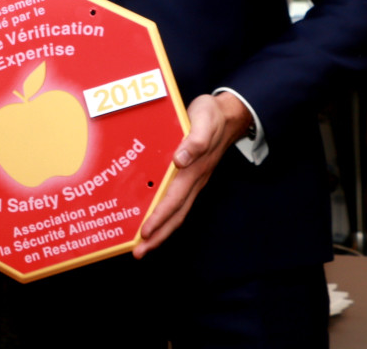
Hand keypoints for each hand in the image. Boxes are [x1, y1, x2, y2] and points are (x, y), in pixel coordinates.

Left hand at [134, 92, 252, 257]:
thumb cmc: (211, 116)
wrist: (228, 114)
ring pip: (176, 212)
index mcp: (194, 171)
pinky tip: (151, 220)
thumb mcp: (203, 121)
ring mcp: (193, 181)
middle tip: (139, 253)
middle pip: (175, 215)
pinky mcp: (190, 177)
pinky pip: (176, 202)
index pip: (174, 200)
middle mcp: (194, 181)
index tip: (144, 232)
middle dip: (157, 235)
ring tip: (143, 246)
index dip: (159, 218)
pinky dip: (163, 216)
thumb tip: (181, 159)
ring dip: (160, 231)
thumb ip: (194, 140)